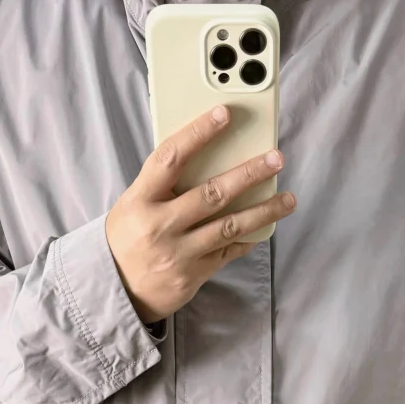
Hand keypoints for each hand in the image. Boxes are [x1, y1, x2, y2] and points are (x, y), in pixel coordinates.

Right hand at [105, 105, 296, 323]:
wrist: (116, 290)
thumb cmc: (128, 237)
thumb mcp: (133, 204)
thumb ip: (163, 183)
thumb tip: (207, 154)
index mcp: (141, 200)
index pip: (171, 158)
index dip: (198, 133)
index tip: (224, 113)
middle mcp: (161, 225)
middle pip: (211, 193)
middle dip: (248, 174)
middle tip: (275, 158)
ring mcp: (179, 253)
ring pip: (229, 226)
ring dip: (263, 211)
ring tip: (287, 199)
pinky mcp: (193, 275)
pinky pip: (228, 252)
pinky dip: (249, 237)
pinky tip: (266, 225)